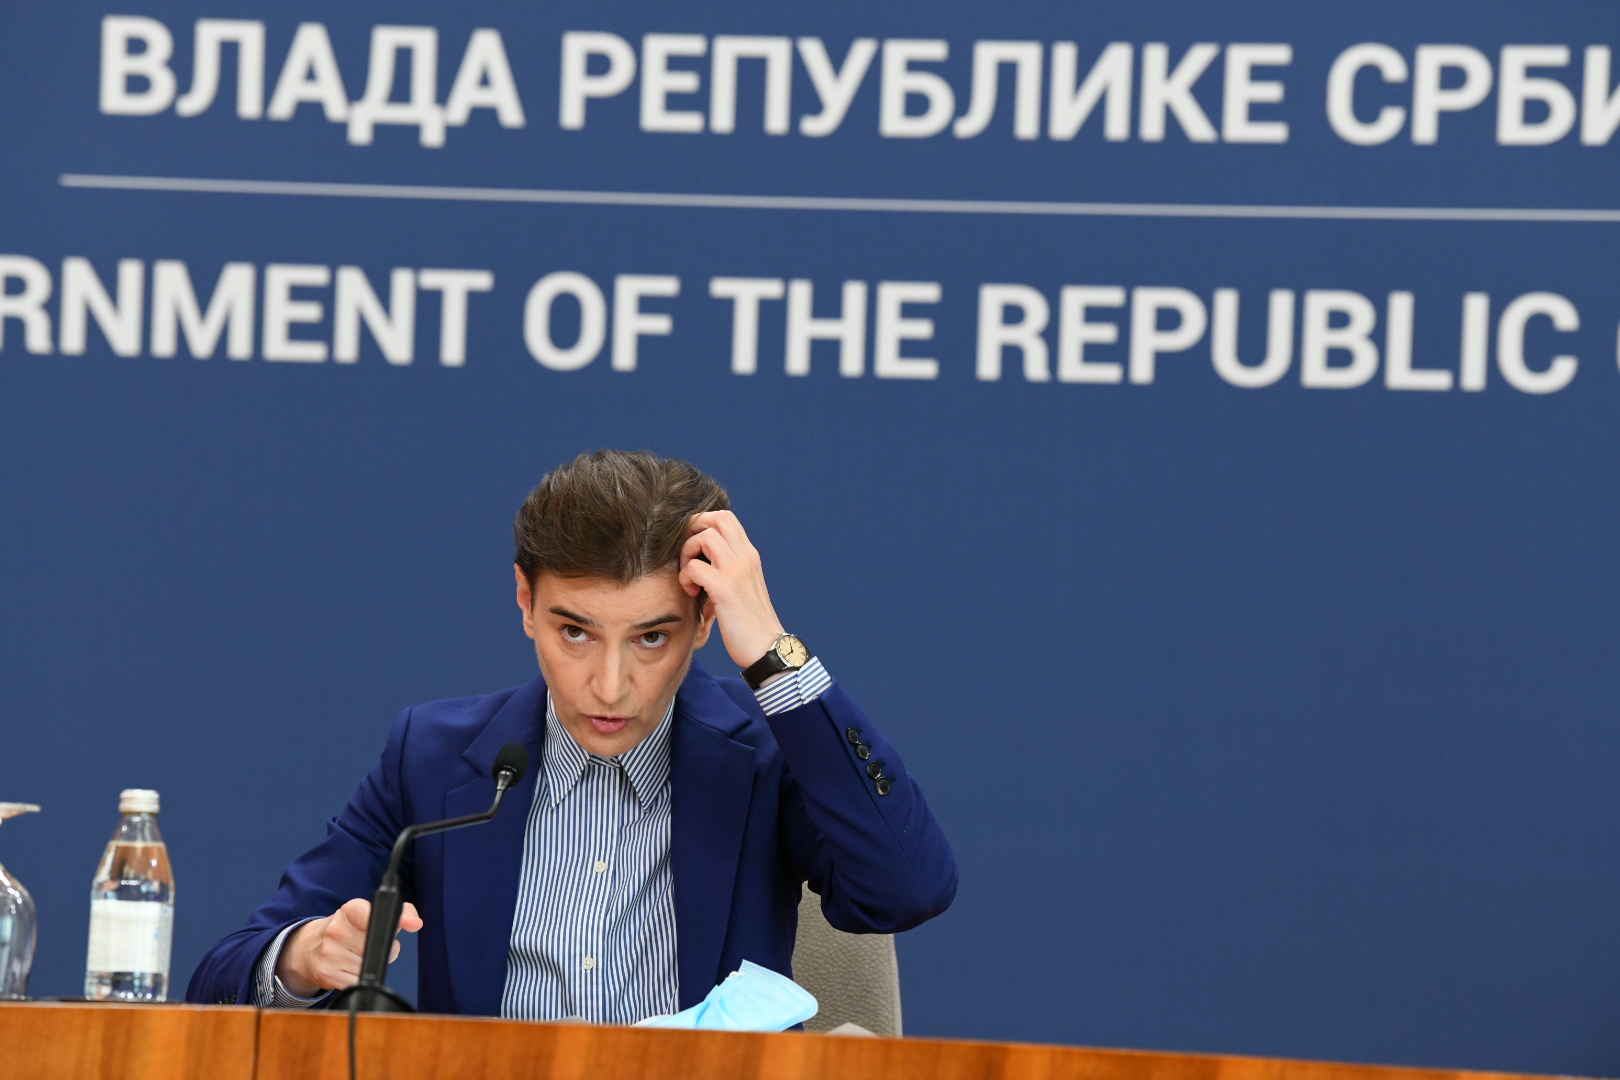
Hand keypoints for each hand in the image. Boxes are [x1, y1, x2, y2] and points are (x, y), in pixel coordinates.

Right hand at [276, 897, 421, 997]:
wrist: (307, 949)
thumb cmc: (347, 930)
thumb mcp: (368, 914)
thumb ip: (401, 912)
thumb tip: (416, 922)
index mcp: (349, 911)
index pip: (370, 914)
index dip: (391, 922)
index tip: (406, 924)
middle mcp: (336, 930)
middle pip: (380, 947)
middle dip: (384, 949)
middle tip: (371, 945)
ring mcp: (330, 953)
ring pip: (370, 966)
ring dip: (372, 965)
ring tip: (358, 956)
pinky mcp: (327, 974)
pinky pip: (359, 981)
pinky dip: (360, 979)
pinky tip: (350, 969)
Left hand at [678, 510, 786, 667]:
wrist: (767, 648)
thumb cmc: (749, 623)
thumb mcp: (742, 588)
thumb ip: (728, 570)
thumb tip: (702, 561)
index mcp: (749, 556)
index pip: (725, 518)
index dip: (702, 524)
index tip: (694, 549)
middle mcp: (745, 558)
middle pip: (715, 518)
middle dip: (692, 530)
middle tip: (687, 556)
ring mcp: (737, 572)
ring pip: (704, 537)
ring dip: (687, 554)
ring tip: (689, 577)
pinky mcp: (726, 590)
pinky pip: (694, 567)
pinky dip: (686, 577)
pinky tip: (692, 593)